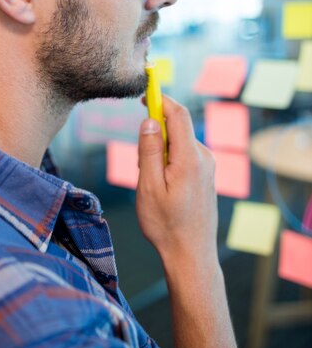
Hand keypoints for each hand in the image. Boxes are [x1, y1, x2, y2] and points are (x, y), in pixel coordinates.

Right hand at [136, 95, 217, 267]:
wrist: (191, 255)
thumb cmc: (166, 224)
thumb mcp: (148, 187)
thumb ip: (149, 150)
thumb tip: (149, 120)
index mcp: (189, 158)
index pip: (177, 114)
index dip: (160, 99)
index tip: (143, 93)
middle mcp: (203, 157)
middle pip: (176, 127)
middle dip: (154, 135)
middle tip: (141, 165)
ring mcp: (207, 166)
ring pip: (178, 142)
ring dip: (160, 151)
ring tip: (152, 184)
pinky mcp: (205, 174)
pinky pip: (184, 155)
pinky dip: (169, 160)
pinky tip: (162, 187)